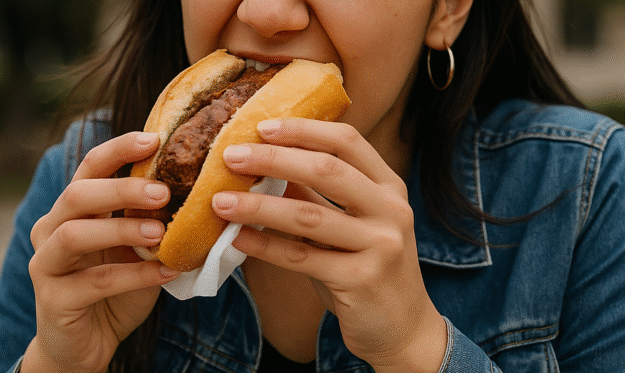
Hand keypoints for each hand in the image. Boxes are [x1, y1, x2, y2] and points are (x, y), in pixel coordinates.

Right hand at [23, 132, 180, 372]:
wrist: (87, 346)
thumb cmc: (117, 290)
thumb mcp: (137, 249)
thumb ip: (151, 220)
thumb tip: (200, 187)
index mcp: (71, 210)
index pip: (89, 168)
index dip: (118, 150)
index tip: (154, 138)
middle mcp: (51, 229)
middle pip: (78, 195)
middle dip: (121, 188)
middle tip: (163, 192)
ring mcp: (46, 264)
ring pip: (76, 234)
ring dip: (121, 229)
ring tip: (161, 232)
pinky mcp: (54, 299)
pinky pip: (94, 282)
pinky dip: (133, 276)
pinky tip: (165, 273)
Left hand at [211, 119, 447, 371]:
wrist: (403, 327)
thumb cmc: (367, 268)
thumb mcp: (351, 224)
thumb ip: (319, 194)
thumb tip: (267, 161)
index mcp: (389, 187)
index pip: (347, 142)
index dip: (303, 130)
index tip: (262, 126)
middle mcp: (391, 210)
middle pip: (327, 170)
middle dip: (273, 159)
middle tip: (231, 156)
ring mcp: (380, 246)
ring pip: (308, 215)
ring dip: (258, 206)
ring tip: (220, 200)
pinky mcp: (361, 280)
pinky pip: (301, 257)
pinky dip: (265, 246)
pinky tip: (238, 238)